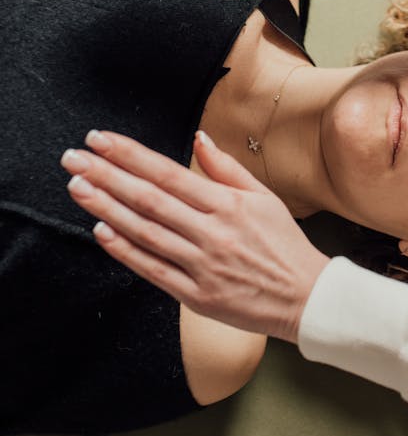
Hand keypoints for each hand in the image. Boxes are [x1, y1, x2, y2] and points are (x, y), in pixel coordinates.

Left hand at [61, 128, 329, 341]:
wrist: (305, 297)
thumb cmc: (284, 245)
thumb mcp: (265, 197)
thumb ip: (227, 168)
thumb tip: (199, 137)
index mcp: (228, 204)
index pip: (169, 172)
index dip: (130, 155)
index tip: (100, 139)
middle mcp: (212, 232)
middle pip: (149, 199)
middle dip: (106, 175)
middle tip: (73, 158)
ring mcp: (201, 265)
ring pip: (145, 232)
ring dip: (106, 208)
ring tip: (77, 187)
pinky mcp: (195, 295)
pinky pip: (153, 269)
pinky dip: (125, 250)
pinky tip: (102, 232)